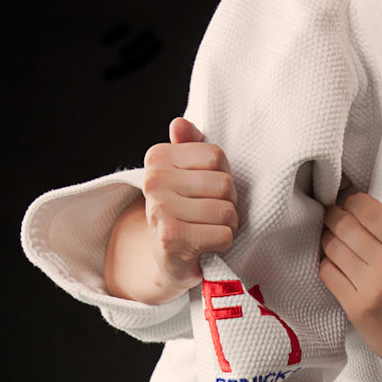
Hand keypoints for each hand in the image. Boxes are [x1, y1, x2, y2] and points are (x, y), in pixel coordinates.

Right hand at [106, 118, 239, 303]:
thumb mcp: (187, 174)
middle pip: (223, 183)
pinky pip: (223, 235)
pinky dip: (224, 243)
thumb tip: (179, 123)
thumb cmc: (184, 210)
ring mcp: (160, 210)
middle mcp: (153, 181)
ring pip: (225, 211)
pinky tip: (208, 244)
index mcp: (157, 157)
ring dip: (228, 224)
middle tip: (211, 213)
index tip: (208, 189)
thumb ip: (189, 145)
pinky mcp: (171, 238)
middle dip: (228, 202)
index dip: (223, 174)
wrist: (166, 258)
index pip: (215, 155)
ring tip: (211, 228)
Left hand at [318, 191, 381, 381]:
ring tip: (332, 238)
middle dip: (335, 215)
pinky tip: (334, 263)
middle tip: (334, 215)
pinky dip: (327, 263)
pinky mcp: (355, 307)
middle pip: (345, 225)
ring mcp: (370, 288)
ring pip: (332, 247)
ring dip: (328, 238)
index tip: (351, 202)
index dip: (353, 201)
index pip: (369, 210)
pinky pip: (327, 273)